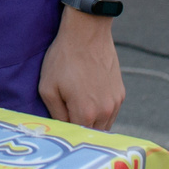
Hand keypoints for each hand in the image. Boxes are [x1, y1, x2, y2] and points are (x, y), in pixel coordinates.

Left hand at [37, 11, 123, 129]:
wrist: (86, 33)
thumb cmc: (64, 58)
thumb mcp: (48, 87)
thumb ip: (55, 114)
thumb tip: (61, 128)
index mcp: (85, 113)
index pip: (76, 136)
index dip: (66, 132)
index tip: (59, 126)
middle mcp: (105, 112)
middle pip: (92, 134)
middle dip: (79, 129)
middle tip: (67, 116)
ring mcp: (115, 103)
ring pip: (104, 125)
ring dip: (92, 122)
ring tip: (78, 106)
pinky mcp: (121, 93)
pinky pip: (111, 112)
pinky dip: (101, 111)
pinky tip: (89, 97)